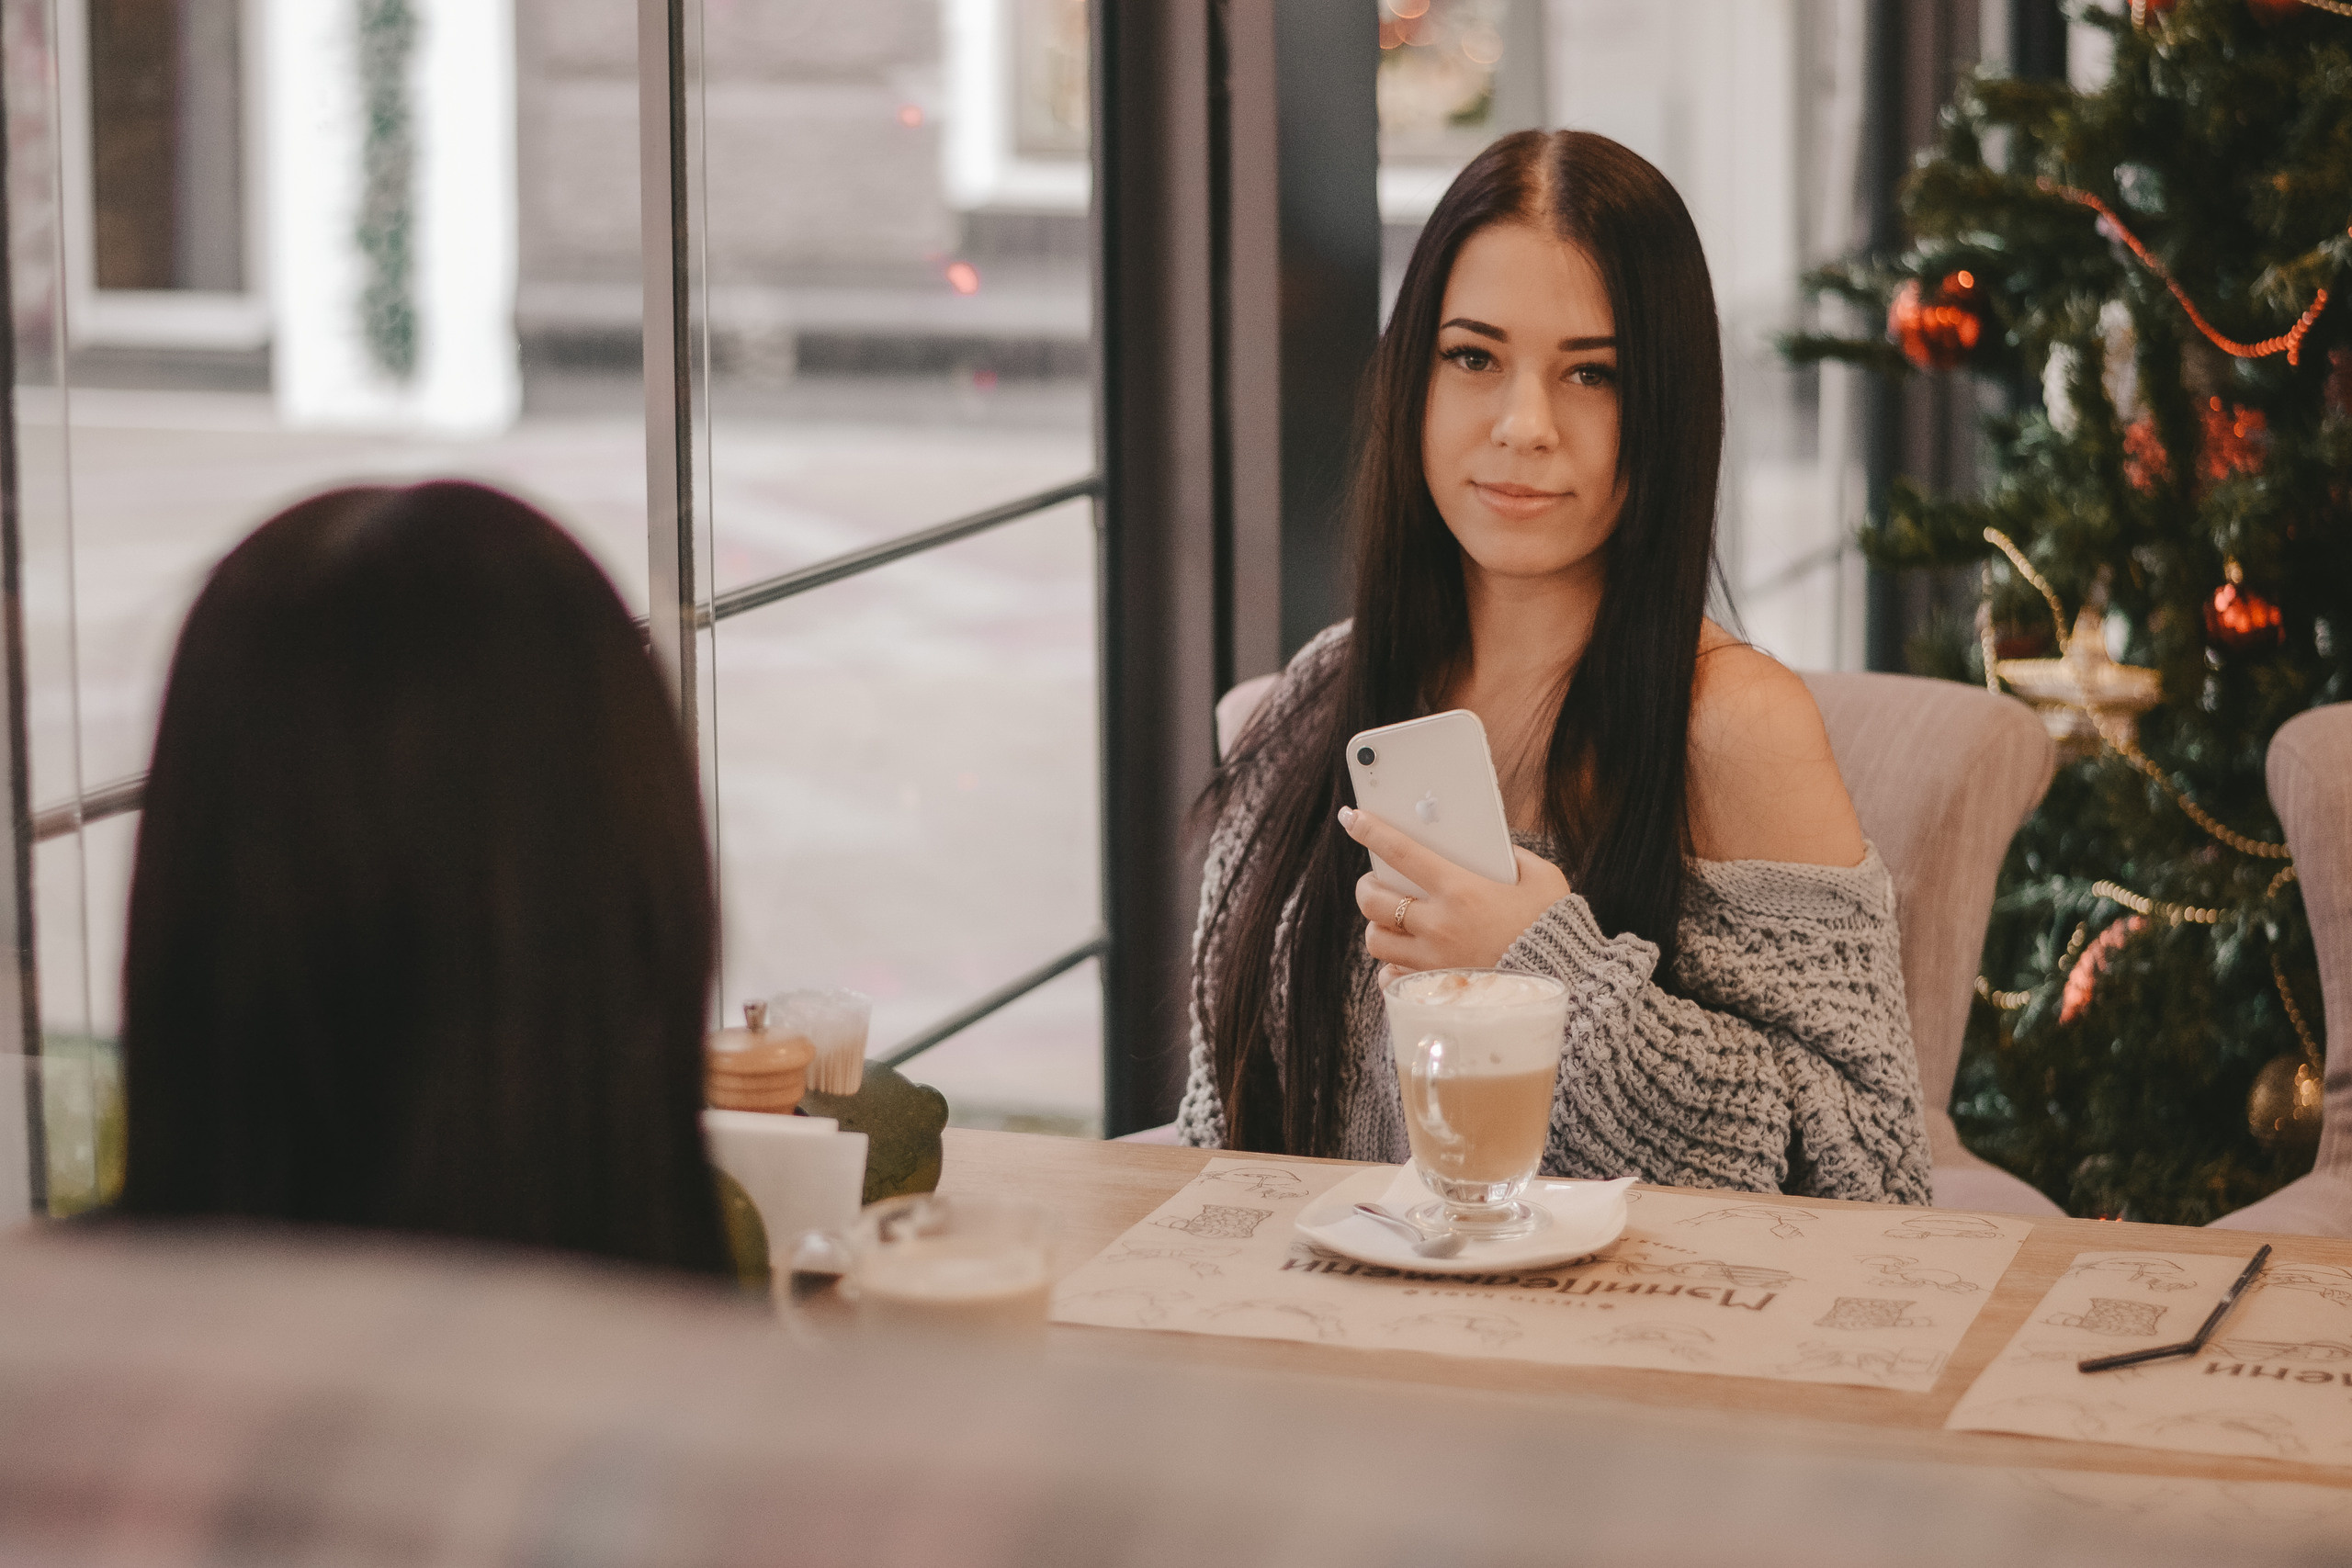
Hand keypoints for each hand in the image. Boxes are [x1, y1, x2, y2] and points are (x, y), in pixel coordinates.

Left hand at [1340, 805, 1570, 974]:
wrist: (1568, 983)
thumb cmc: (1555, 927)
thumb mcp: (1542, 879)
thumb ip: (1514, 857)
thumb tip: (1493, 848)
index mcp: (1460, 889)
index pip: (1400, 851)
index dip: (1370, 830)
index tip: (1352, 818)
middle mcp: (1439, 924)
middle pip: (1372, 901)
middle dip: (1366, 886)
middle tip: (1374, 881)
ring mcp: (1433, 960)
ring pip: (1376, 940)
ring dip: (1378, 926)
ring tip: (1390, 920)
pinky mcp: (1435, 987)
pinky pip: (1393, 978)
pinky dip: (1392, 968)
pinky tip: (1404, 960)